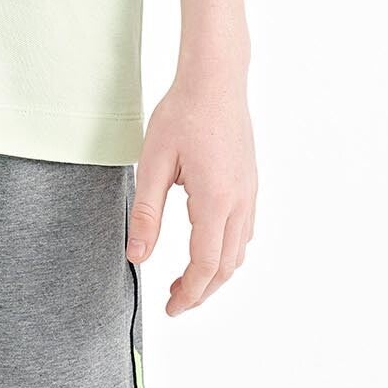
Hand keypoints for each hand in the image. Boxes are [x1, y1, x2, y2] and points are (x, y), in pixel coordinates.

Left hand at [128, 73, 256, 314]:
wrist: (215, 79)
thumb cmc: (182, 114)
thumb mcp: (153, 162)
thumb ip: (146, 213)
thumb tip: (137, 256)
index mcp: (216, 201)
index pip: (205, 266)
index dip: (188, 294)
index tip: (169, 309)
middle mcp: (240, 202)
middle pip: (226, 266)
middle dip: (202, 291)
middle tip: (175, 302)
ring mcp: (249, 192)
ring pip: (239, 251)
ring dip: (216, 273)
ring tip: (188, 281)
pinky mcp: (250, 182)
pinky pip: (245, 230)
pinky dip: (228, 251)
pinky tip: (208, 246)